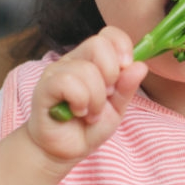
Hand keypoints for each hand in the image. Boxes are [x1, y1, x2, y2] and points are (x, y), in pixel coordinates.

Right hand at [27, 26, 147, 162]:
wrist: (64, 151)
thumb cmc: (89, 126)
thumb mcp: (117, 108)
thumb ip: (127, 87)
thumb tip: (140, 65)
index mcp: (92, 60)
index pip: (108, 34)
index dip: (122, 46)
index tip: (126, 68)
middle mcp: (73, 60)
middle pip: (98, 44)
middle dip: (111, 74)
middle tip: (105, 97)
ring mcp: (56, 72)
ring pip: (86, 69)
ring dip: (96, 98)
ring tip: (91, 113)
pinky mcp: (44, 88)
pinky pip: (67, 82)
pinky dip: (80, 101)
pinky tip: (78, 112)